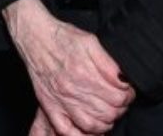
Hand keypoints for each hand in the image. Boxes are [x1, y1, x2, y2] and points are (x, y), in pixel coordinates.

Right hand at [3, 0, 133, 134]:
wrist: (34, 37)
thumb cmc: (62, 37)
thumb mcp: (91, 41)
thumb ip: (109, 62)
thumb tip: (123, 79)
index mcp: (86, 72)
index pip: (120, 96)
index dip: (128, 95)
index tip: (127, 91)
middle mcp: (73, 89)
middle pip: (109, 113)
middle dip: (119, 108)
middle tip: (118, 101)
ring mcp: (61, 100)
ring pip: (92, 125)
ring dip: (106, 122)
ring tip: (107, 113)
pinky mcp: (50, 105)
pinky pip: (67, 130)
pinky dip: (81, 134)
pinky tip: (90, 127)